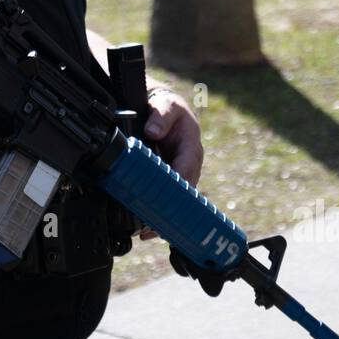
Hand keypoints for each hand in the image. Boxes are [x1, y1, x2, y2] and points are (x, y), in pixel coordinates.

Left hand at [138, 86, 203, 240]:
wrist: (162, 109)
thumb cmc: (168, 108)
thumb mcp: (167, 105)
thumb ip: (160, 116)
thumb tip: (152, 131)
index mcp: (191, 149)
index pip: (185, 172)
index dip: (176, 189)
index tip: (163, 203)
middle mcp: (189, 165)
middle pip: (182, 194)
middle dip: (169, 211)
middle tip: (152, 228)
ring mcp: (181, 174)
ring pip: (176, 200)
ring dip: (163, 217)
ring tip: (147, 233)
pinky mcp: (171, 179)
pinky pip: (167, 198)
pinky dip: (158, 212)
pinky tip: (147, 227)